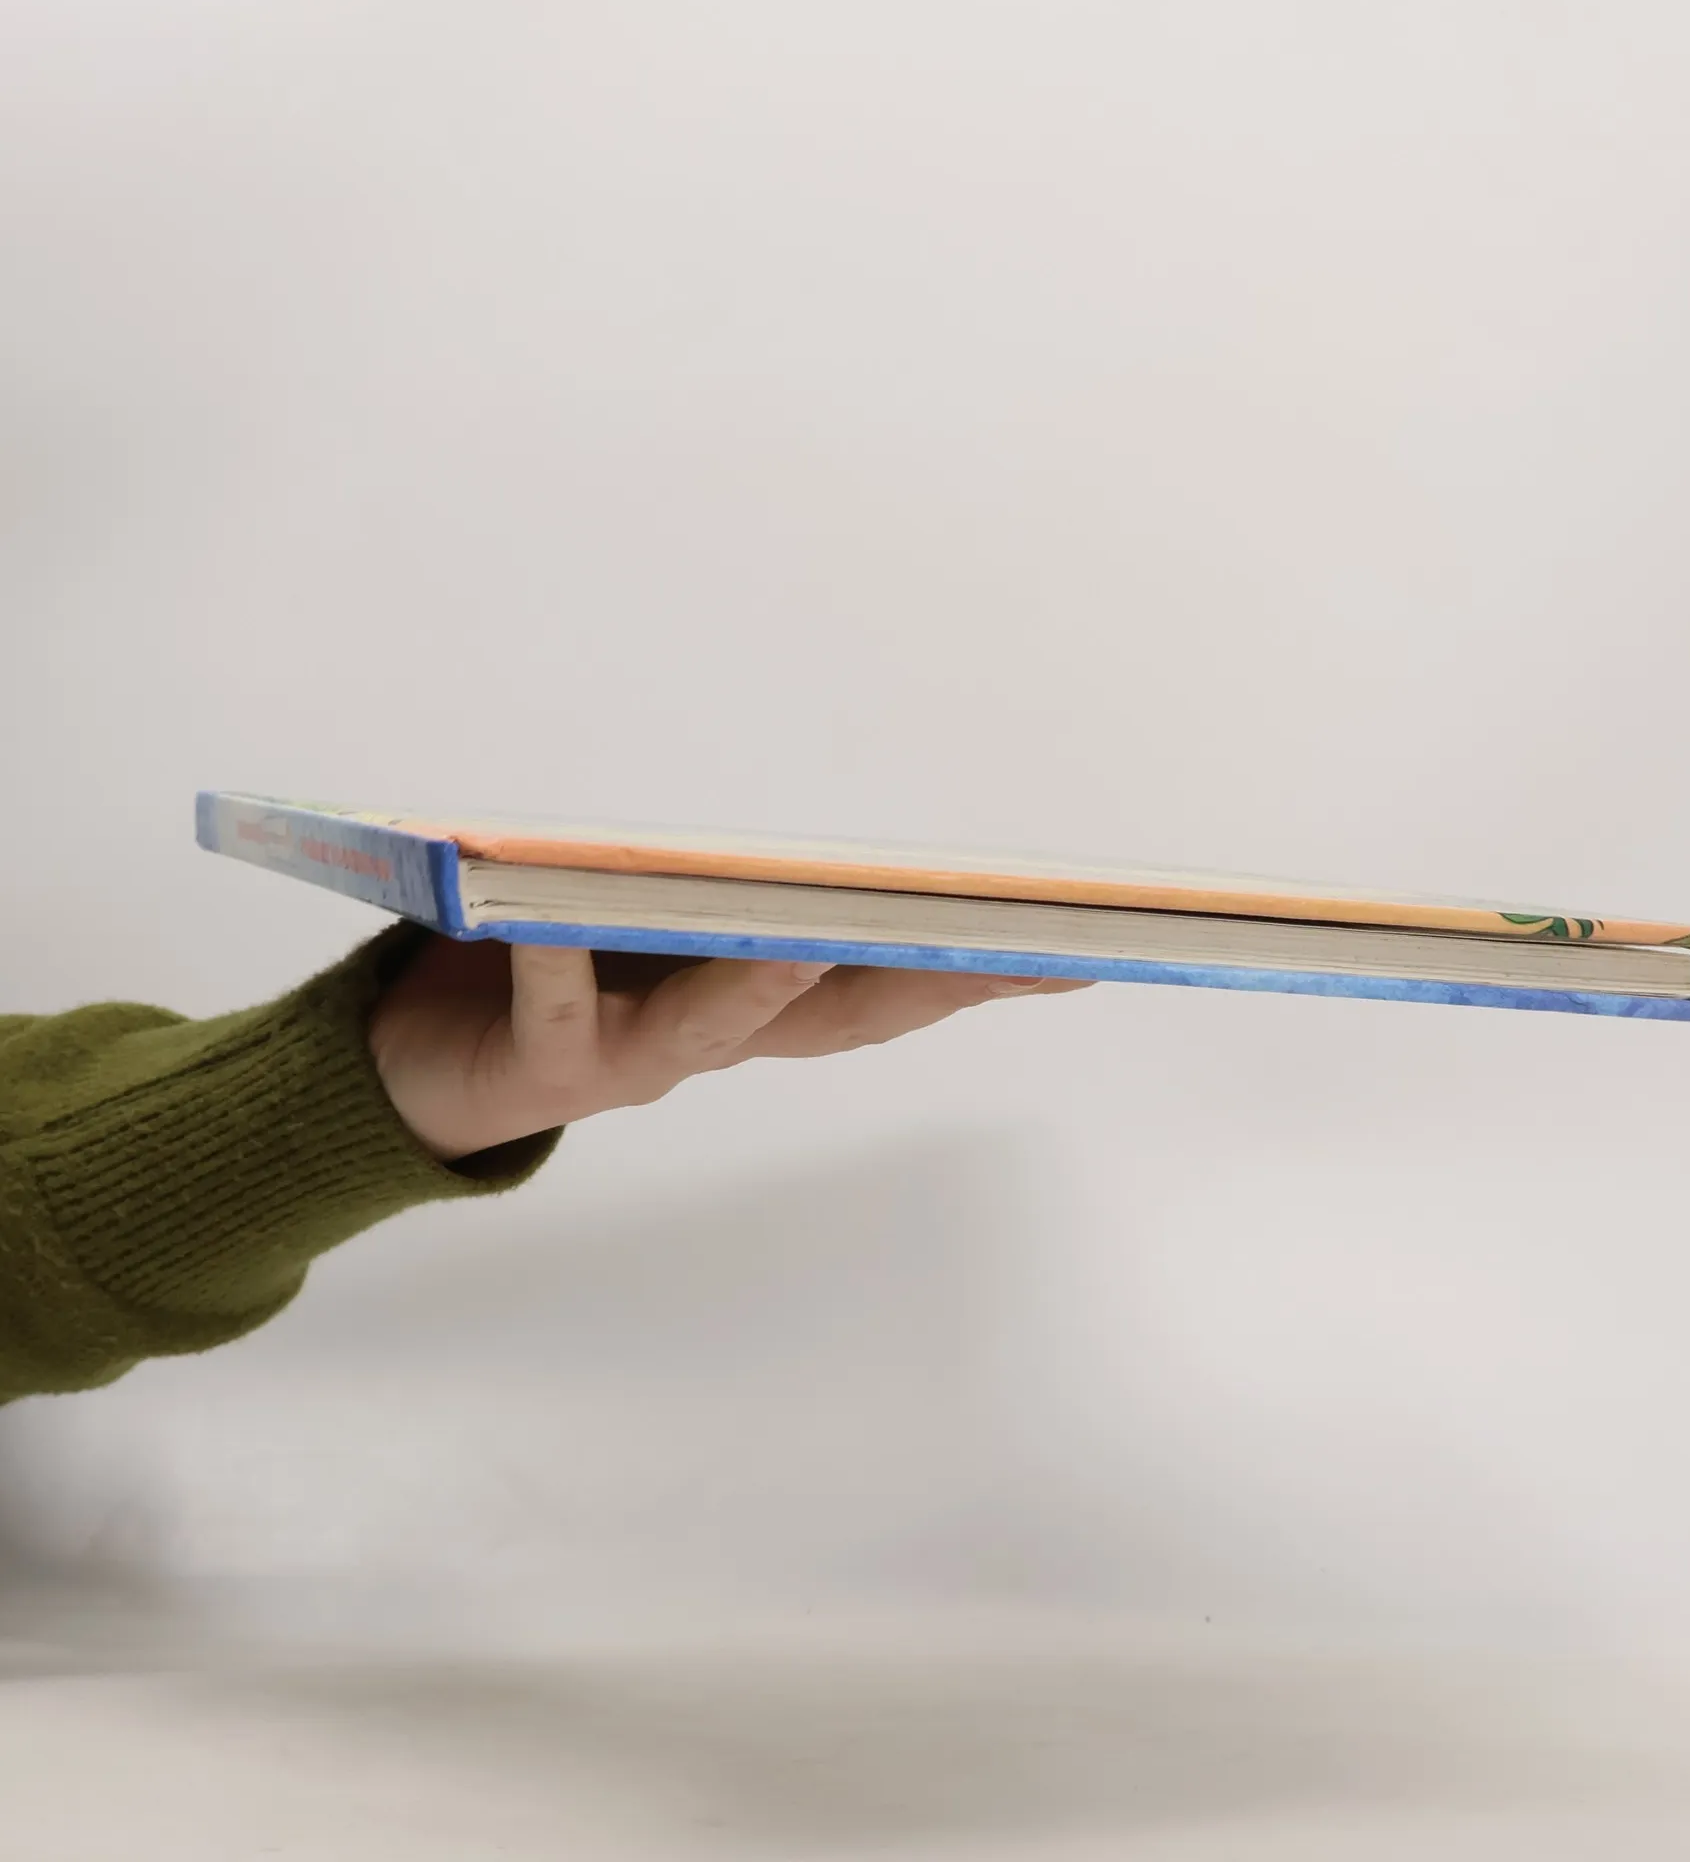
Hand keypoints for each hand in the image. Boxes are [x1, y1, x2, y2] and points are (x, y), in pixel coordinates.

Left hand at [368, 938, 1089, 1162]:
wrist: (426, 1072)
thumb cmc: (555, 975)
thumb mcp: (658, 921)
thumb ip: (733, 881)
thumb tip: (812, 802)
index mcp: (759, 1000)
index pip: (895, 984)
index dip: (986, 967)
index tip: (1078, 939)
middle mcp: (716, 1036)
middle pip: (843, 1014)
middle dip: (928, 977)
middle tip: (1007, 938)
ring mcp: (633, 1057)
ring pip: (716, 1024)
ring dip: (765, 982)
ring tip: (807, 934)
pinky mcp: (543, 1061)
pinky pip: (553, 1007)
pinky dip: (558, 958)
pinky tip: (556, 912)